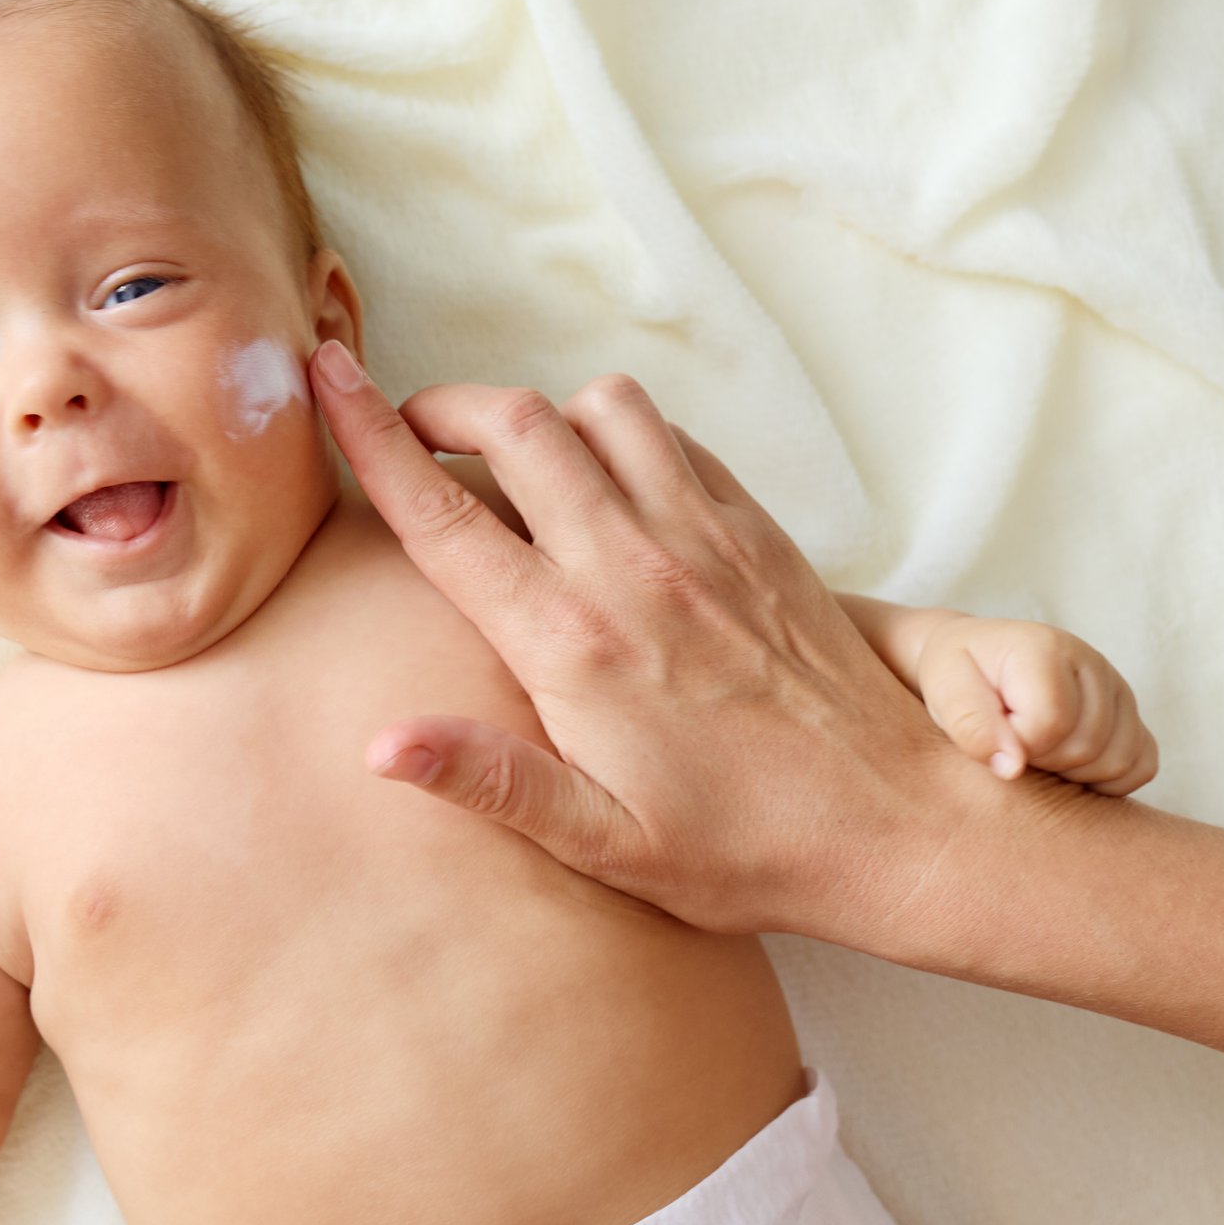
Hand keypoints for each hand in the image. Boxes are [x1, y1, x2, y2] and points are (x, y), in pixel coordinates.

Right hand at [305, 338, 988, 947]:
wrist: (896, 822)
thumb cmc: (742, 849)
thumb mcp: (603, 842)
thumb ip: (490, 781)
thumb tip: (381, 745)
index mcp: (572, 645)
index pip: (444, 516)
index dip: (371, 436)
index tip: (327, 375)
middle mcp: (631, 568)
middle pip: (514, 425)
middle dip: (445, 405)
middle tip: (413, 431)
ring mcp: (701, 536)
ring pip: (599, 406)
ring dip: (541, 412)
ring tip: (513, 458)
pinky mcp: (755, 529)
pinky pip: (673, 435)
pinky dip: (621, 431)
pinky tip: (608, 481)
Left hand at [911, 614, 1158, 795]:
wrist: (975, 661)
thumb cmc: (956, 675)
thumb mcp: (944, 692)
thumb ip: (971, 727)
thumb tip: (1012, 768)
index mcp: (1045, 648)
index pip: (1050, 723)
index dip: (1017, 746)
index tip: (994, 735)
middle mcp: (1091, 662)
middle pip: (1085, 746)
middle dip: (1042, 761)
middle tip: (1012, 744)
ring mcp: (1117, 688)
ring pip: (1117, 761)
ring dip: (1072, 773)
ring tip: (1035, 751)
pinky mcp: (1130, 715)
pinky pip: (1141, 766)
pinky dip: (1107, 780)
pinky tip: (1067, 766)